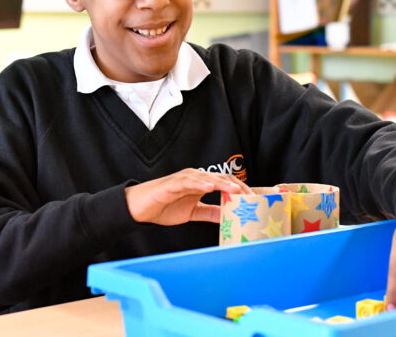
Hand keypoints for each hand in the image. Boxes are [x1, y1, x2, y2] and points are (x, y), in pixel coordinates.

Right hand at [124, 168, 252, 225]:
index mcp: (202, 184)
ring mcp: (184, 179)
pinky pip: (188, 182)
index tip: (254, 199)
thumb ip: (210, 212)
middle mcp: (196, 178)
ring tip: (236, 190)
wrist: (140, 208)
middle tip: (251, 197)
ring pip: (207, 178)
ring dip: (223, 184)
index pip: (226, 184)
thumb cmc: (164, 206)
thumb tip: (227, 216)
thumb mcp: (193, 212)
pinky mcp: (172, 184)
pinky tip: (209, 187)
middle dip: (238, 187)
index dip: (241, 190)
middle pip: (221, 179)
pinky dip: (200, 184)